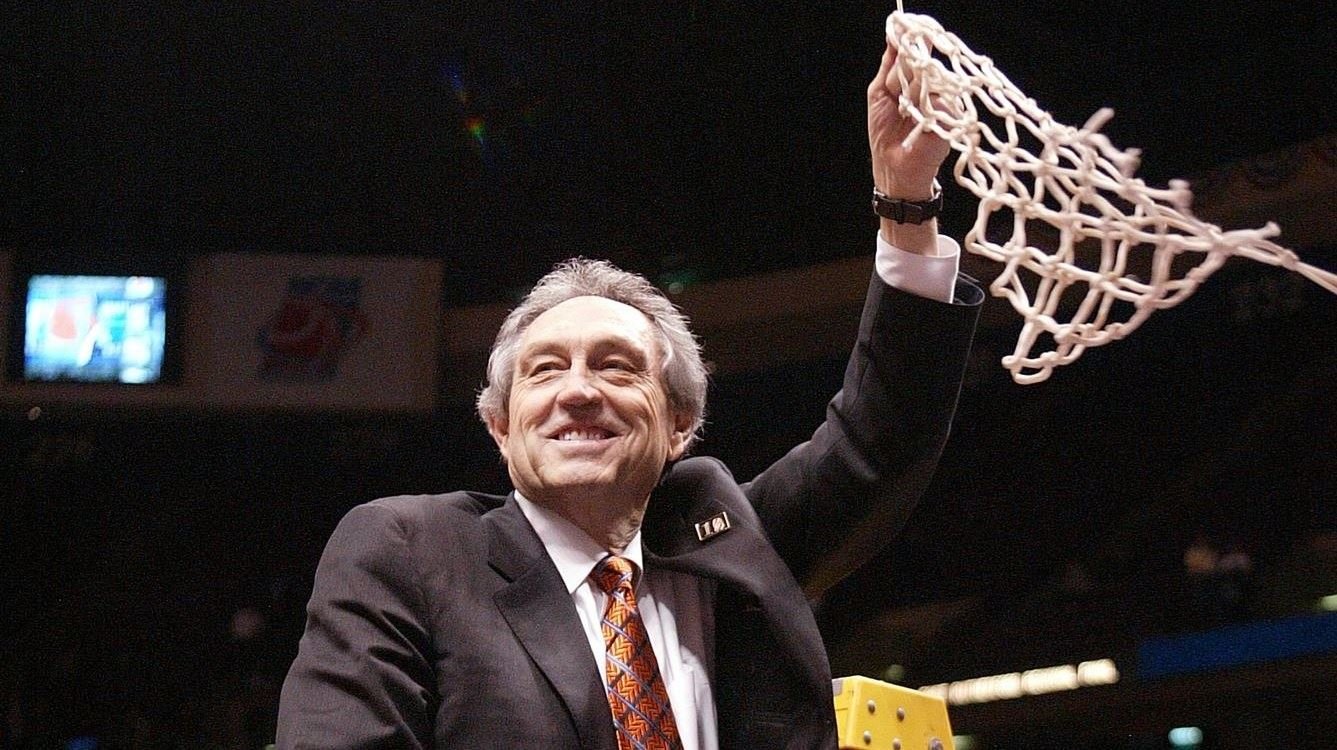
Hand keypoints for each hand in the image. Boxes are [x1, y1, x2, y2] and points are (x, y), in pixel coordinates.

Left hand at [867, 35, 949, 199]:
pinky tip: (915, 121)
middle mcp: (931, 87)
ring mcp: (943, 100)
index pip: (912, 55)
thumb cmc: (885, 134)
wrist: (895, 167)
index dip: (906, 48)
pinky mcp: (951, 115)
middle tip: (896, 97)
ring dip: (911, 93)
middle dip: (904, 74)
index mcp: (914, 81)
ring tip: (903, 114)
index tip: (900, 39)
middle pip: (920, 64)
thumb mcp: (880, 94)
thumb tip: (894, 36)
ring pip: (930, 80)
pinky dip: (922, 108)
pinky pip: (939, 99)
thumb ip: (889, 66)